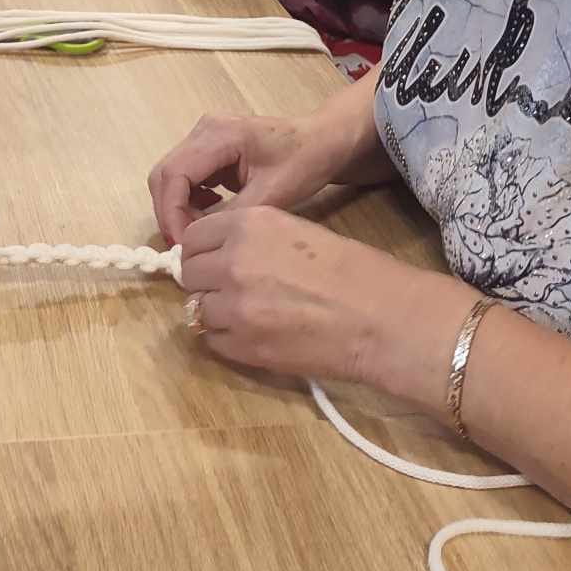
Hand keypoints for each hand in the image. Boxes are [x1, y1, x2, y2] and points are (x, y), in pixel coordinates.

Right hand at [148, 112, 339, 243]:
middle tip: (186, 245)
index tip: (183, 244)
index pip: (174, 174)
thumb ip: (233, 215)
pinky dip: (189, 201)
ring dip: (178, 209)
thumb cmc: (305, 160)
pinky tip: (211, 214)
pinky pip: (186, 178)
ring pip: (171, 178)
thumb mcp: (273, 193)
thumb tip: (199, 240)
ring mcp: (204, 138)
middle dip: (170, 213)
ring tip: (200, 233)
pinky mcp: (209, 150)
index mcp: (218, 135)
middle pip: (165, 175)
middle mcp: (204, 131)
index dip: (171, 212)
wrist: (323, 139)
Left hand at [179, 205, 450, 382]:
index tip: (213, 260)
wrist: (380, 318)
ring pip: (198, 310)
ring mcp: (234, 307)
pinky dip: (227, 339)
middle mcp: (233, 261)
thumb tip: (220, 256)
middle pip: (190, 273)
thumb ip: (253, 239)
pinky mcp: (243, 346)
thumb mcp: (297, 231)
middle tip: (231, 289)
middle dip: (205, 281)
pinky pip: (213, 341)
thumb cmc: (352, 271)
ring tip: (250, 314)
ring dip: (216, 312)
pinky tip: (256, 334)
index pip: (194, 237)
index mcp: (249, 224)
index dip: (203, 250)